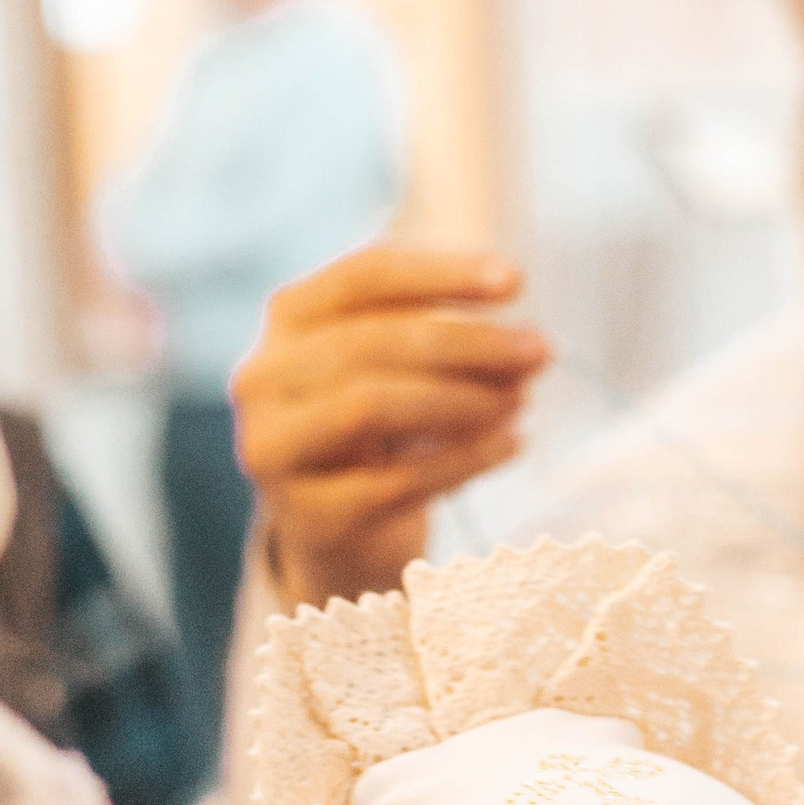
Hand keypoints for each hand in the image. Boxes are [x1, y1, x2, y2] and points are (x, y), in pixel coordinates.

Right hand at [230, 245, 551, 606]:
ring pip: (372, 405)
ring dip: (462, 399)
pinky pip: (396, 481)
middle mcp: (264, 378)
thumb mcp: (401, 370)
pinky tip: (511, 445)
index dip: (442, 273)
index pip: (363, 275)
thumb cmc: (378, 430)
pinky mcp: (311, 516)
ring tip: (522, 399)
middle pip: (373, 341)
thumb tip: (525, 345)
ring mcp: (276, 449)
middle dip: (468, 342)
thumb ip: (451, 344)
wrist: (340, 531)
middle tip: (539, 350)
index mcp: (288, 318)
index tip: (517, 280)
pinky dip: (465, 459)